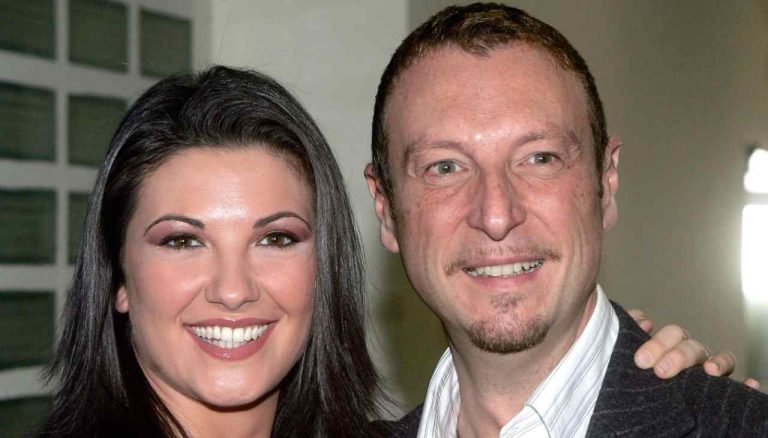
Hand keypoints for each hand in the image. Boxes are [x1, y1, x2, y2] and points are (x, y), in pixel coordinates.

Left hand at [629, 309, 760, 389]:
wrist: (643, 399)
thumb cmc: (640, 369)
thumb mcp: (631, 350)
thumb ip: (631, 331)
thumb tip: (642, 320)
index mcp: (671, 344)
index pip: (671, 335)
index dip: (659, 343)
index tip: (641, 359)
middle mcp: (691, 354)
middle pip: (691, 347)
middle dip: (677, 356)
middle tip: (659, 371)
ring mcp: (707, 369)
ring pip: (719, 359)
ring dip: (718, 361)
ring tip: (711, 370)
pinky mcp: (718, 389)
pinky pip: (737, 384)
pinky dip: (745, 383)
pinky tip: (748, 383)